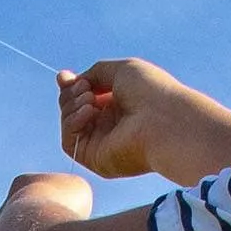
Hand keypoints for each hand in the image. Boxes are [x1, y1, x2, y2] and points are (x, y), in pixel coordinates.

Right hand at [59, 58, 196, 179]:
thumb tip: (70, 80)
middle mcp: (110, 126)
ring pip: (68, 123)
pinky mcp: (96, 160)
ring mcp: (102, 144)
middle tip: (83, 88)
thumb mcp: (121, 71)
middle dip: (71, 94)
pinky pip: (69, 142)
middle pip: (72, 109)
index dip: (72, 86)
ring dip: (72, 105)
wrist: (165, 119)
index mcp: (119, 105)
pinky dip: (73, 122)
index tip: (64, 77)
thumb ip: (95, 73)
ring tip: (90, 99)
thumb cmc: (151, 92)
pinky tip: (90, 111)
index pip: (85, 97)